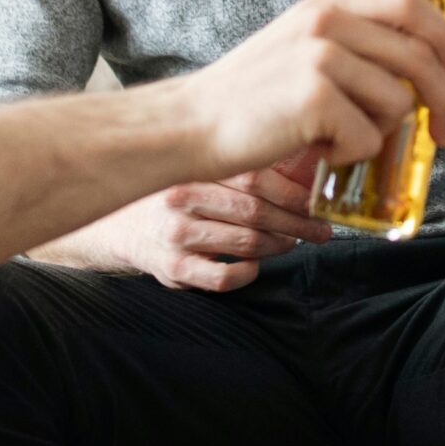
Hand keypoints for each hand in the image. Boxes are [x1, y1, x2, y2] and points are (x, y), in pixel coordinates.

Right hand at [82, 155, 333, 292]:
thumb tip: (308, 168)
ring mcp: (176, 235)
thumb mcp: (204, 171)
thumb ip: (246, 168)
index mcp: (194, 167)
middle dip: (297, 223)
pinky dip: (248, 272)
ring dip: (278, 245)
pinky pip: (223, 278)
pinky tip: (254, 264)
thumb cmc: (178, 195)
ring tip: (293, 243)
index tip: (319, 202)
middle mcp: (182, 199)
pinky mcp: (172, 269)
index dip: (294, 193)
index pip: (256, 178)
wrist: (123, 226)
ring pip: (245, 243)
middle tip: (321, 230)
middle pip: (255, 212)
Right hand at [189, 0, 444, 182]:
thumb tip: (430, 62)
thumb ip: (356, 45)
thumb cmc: (251, 98)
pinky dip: (350, 154)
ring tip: (341, 137)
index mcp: (327, 7)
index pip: (410, 5)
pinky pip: (368, 138)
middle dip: (442, 98)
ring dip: (381, 133)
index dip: (443, 38)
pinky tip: (318, 149)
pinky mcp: (315, 99)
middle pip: (418, 56)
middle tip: (442, 131)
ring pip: (397, 103)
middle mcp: (326, 23)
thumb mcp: (302, 48)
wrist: (191, 125)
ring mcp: (320, 58)